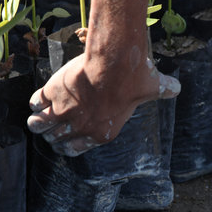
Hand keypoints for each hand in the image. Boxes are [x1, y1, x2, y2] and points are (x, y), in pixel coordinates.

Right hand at [27, 53, 179, 156]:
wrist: (114, 62)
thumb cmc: (135, 78)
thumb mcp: (152, 88)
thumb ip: (162, 91)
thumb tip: (176, 87)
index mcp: (101, 133)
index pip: (75, 149)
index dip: (67, 145)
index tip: (64, 141)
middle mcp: (79, 126)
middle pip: (55, 139)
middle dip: (52, 134)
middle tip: (51, 126)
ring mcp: (63, 111)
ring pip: (39, 125)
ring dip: (38, 123)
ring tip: (38, 117)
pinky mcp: (51, 92)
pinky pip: (35, 104)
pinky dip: (35, 103)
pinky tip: (38, 99)